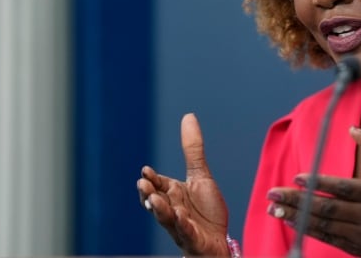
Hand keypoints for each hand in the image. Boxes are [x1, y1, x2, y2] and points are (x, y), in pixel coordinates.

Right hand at [137, 113, 228, 256]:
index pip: (158, 184)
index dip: (152, 179)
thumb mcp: (200, 176)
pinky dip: (182, 226)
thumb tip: (188, 116)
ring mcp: (180, 226)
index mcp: (172, 194)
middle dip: (148, 194)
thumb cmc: (205, 211)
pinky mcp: (192, 239)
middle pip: (156, 201)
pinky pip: (186, 233)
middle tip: (143, 184)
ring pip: (166, 218)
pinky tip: (182, 217)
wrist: (217, 243)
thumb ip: (192, 150)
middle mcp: (172, 210)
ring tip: (154, 200)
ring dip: (159, 210)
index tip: (145, 171)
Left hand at [265, 126, 360, 256]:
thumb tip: (352, 129)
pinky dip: (306, 230)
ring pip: (323, 224)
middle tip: (273, 192)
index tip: (297, 177)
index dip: (319, 184)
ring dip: (296, 216)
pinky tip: (290, 220)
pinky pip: (327, 238)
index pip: (344, 188)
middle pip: (327, 208)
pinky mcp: (356, 248)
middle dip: (297, 200)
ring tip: (274, 206)